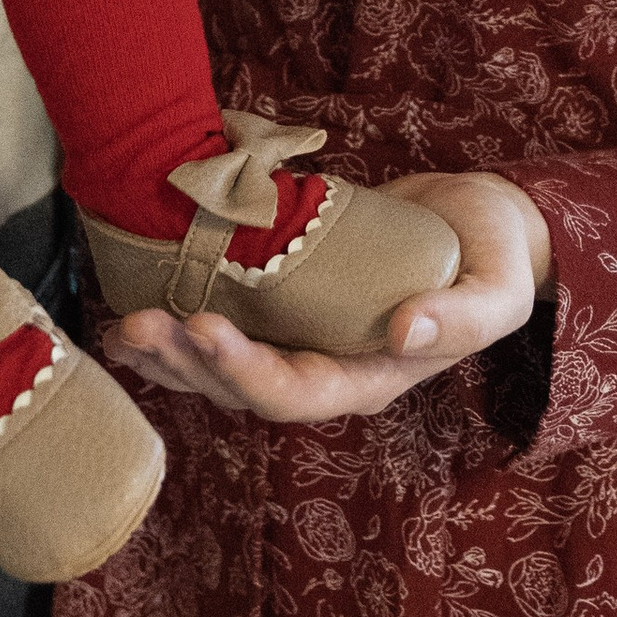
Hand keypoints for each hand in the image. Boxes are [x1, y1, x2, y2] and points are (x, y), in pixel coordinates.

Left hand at [101, 172, 552, 423]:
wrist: (480, 223)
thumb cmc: (493, 257)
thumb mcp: (497, 291)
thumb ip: (461, 320)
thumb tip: (403, 335)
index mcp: (368, 379)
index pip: (294, 393)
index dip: (243, 370)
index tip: (203, 328)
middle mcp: (323, 368)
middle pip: (239, 387)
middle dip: (184, 362)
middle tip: (137, 325)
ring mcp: (299, 337)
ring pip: (219, 363)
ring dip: (167, 350)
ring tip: (119, 328)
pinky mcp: (281, 300)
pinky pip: (224, 320)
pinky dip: (180, 316)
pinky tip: (138, 297)